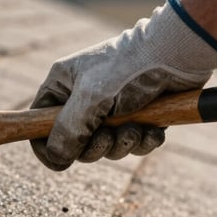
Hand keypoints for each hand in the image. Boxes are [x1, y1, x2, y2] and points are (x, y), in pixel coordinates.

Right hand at [31, 0, 216, 170]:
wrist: (177, 55)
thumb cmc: (128, 69)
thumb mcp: (91, 99)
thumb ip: (68, 130)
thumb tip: (56, 157)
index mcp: (63, 85)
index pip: (39, 121)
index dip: (46, 145)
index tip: (59, 162)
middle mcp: (83, 97)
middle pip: (74, 142)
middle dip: (94, 146)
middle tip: (108, 137)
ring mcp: (111, 108)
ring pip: (105, 146)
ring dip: (121, 144)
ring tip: (135, 129)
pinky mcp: (138, 116)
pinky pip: (132, 143)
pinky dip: (142, 141)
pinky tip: (153, 130)